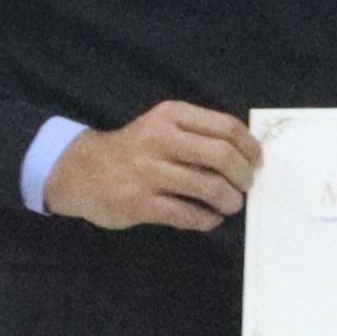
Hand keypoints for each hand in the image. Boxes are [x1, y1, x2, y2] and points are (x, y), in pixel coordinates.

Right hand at [46, 102, 257, 232]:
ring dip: (229, 200)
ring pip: (209, 187)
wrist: (79, 171)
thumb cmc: (134, 150)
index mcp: (170, 116)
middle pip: (222, 156)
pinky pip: (187, 214)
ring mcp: (147, 172)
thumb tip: (247, 154)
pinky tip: (209, 219)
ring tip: (231, 204)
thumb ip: (197, 133)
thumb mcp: (161, 126)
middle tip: (246, 185)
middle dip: (243, 175)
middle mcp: (159, 139)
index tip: (257, 161)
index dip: (250, 147)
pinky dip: (207, 219)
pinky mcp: (138, 203)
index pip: (226, 127)